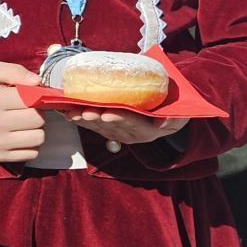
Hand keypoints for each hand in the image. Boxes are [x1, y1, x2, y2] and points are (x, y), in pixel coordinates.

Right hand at [0, 62, 48, 163]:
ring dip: (36, 129)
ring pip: (39, 138)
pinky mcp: (0, 156)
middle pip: (38, 120)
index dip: (37, 96)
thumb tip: (37, 82)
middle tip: (28, 108)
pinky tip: (20, 134)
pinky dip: (30, 143)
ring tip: (24, 122)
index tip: (32, 95)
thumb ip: (16, 71)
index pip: (33, 100)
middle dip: (38, 112)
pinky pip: (32, 153)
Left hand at [64, 108, 184, 145]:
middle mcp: (130, 134)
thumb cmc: (171, 113)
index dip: (119, 117)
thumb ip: (173, 118)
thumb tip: (165, 121)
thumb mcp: (178, 116)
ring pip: (99, 126)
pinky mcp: (109, 130)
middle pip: (112, 125)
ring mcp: (119, 133)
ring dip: (84, 120)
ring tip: (72, 112)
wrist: (165, 122)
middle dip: (96, 118)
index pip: (132, 122)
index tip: (107, 114)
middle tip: (83, 112)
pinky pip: (93, 126)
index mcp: (147, 129)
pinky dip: (80, 120)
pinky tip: (69, 113)